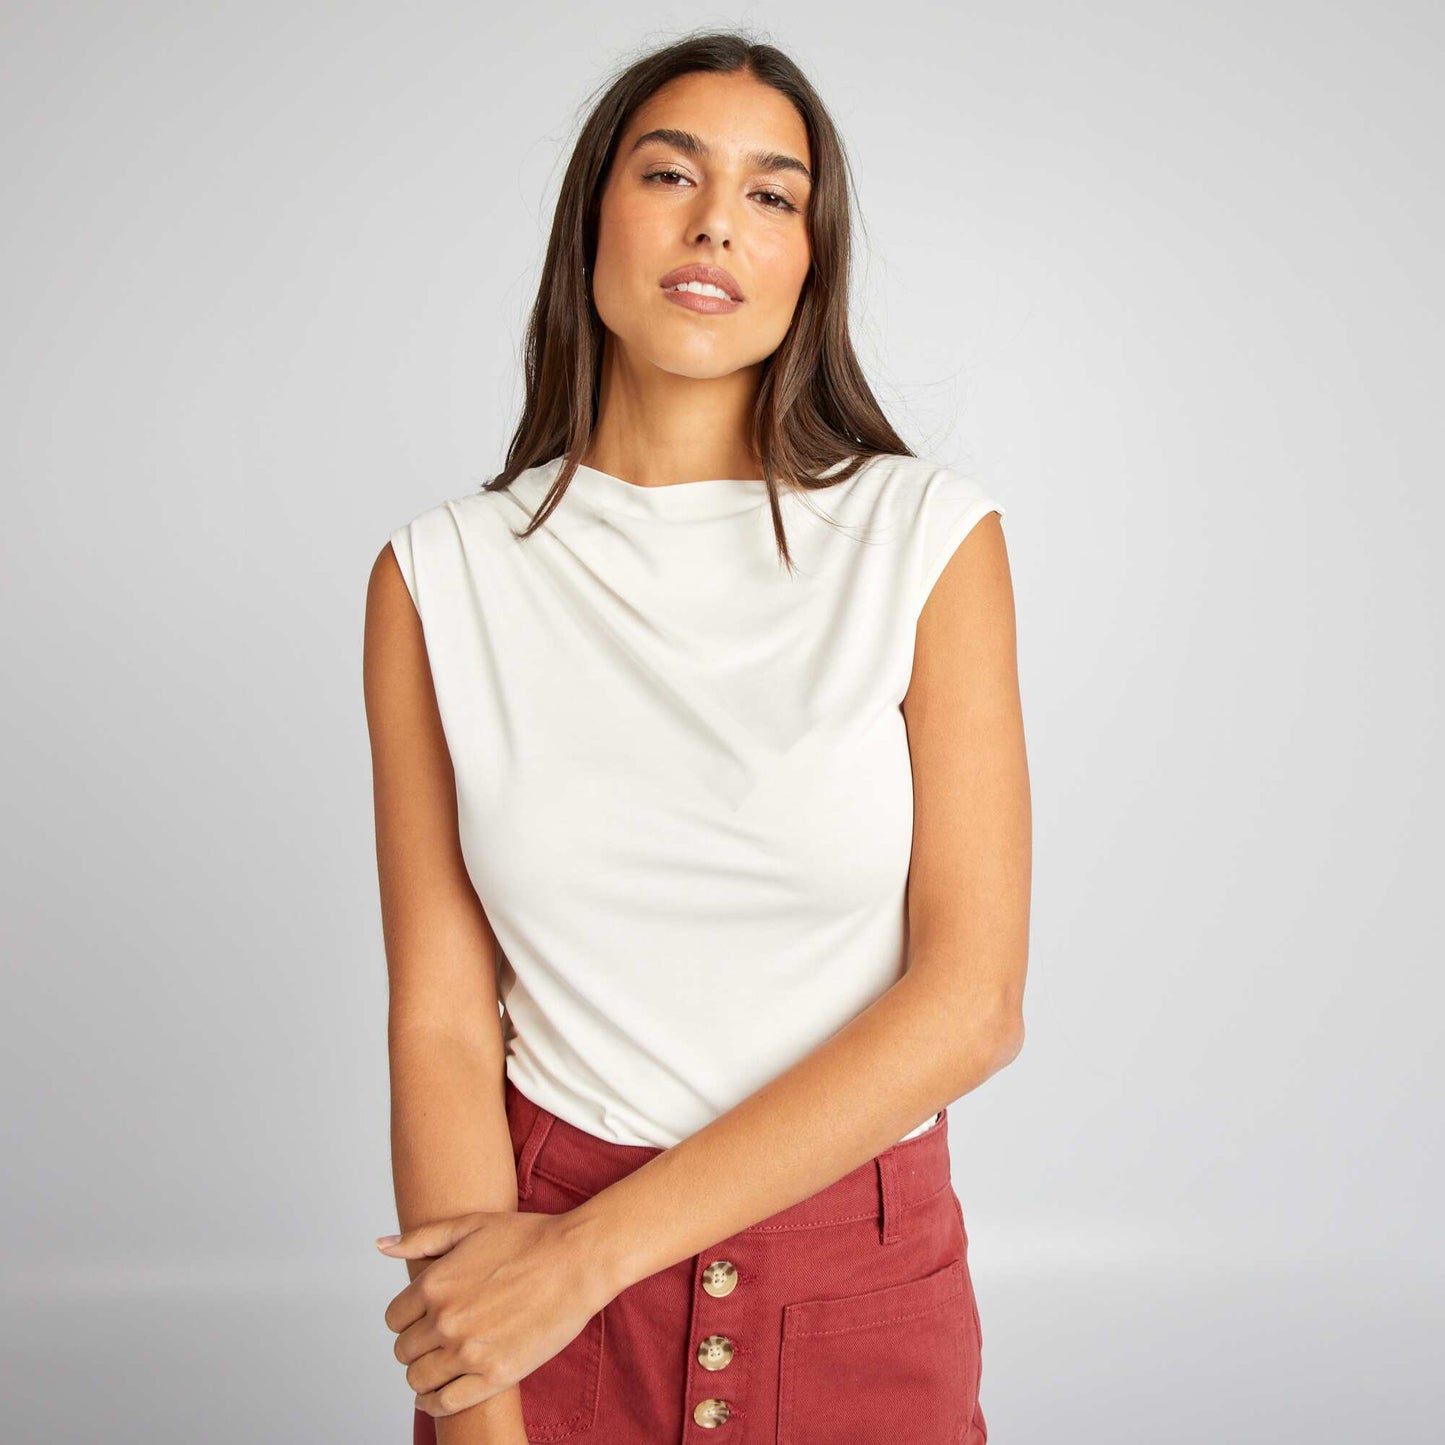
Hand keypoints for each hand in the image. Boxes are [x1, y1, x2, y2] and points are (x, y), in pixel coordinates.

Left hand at [377, 1209, 611, 1418]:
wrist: (577, 1261)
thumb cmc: (529, 1239)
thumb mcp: (472, 1225)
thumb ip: (422, 1238)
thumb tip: (381, 1244)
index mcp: (435, 1284)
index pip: (393, 1318)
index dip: (407, 1317)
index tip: (423, 1317)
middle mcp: (445, 1320)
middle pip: (404, 1350)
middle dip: (417, 1344)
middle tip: (437, 1338)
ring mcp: (468, 1351)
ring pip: (418, 1379)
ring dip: (424, 1374)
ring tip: (440, 1364)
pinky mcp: (493, 1376)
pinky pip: (444, 1403)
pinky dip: (434, 1402)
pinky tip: (439, 1393)